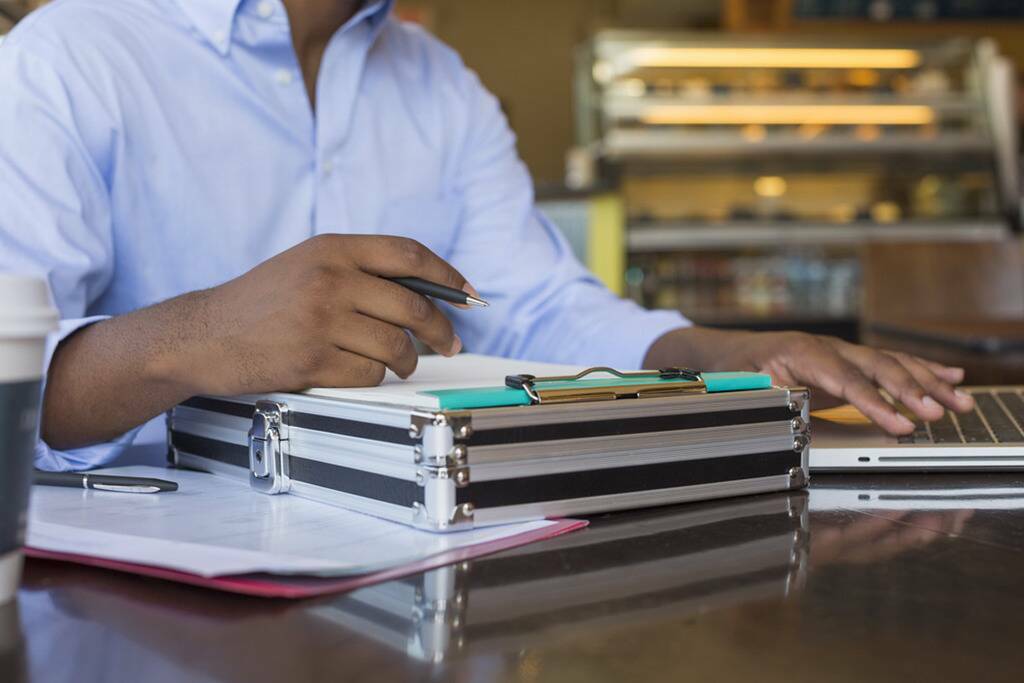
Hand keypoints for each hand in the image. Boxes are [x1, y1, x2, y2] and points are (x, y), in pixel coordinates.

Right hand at [164, 234, 475, 394]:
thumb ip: (361, 269)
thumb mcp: (308, 265)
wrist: (203, 335)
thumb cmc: (262, 302)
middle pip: (413, 305)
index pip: (409, 254)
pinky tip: (353, 372)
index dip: (448, 276)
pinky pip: (369, 375)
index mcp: (332, 248)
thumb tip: (432, 290)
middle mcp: (329, 279)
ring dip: (404, 361)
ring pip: (395, 346)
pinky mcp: (310, 360)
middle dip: (440, 330)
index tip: (469, 296)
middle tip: (450, 344)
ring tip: (395, 363)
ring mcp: (320, 320)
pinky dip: (371, 379)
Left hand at [644, 327, 974, 434]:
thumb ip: (769, 399)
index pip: (846, 380)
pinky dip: (922, 370)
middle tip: (940, 413)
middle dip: (912, 391)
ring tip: (959, 400)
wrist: (724, 351)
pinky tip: (950, 377)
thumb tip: (790, 413)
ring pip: (890, 364)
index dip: (876, 403)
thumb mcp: (741, 386)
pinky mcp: (846, 361)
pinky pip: (888, 364)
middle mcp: (826, 348)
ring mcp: (839, 352)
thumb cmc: (733, 370)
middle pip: (877, 367)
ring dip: (928, 382)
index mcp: (800, 352)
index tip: (901, 424)